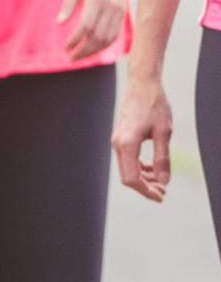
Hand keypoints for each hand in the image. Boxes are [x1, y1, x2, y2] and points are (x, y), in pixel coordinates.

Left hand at [57, 0, 127, 60]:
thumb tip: (60, 22)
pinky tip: (93, 47)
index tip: (66, 47)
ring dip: (95, 50)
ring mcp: (119, 10)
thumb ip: (68, 3)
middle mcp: (111, 6)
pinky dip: (105, 44)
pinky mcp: (123, 12)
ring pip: (109, 38)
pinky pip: (116, 33)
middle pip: (98, 36)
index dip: (76, 39)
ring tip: (80, 55)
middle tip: (71, 57)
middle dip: (84, 50)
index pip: (86, 26)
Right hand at [112, 76, 171, 202]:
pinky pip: (127, 158)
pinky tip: (152, 168)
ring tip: (161, 182)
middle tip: (163, 192)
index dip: (146, 192)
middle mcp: (117, 143)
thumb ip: (162, 159)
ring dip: (143, 178)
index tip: (162, 196)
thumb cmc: (154, 106)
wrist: (142, 85)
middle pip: (127, 176)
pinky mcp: (120, 136)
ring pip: (127, 168)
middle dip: (145, 188)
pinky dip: (139, 167)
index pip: (132, 178)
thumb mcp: (163, 134)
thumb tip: (163, 182)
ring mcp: (117, 139)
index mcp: (126, 144)